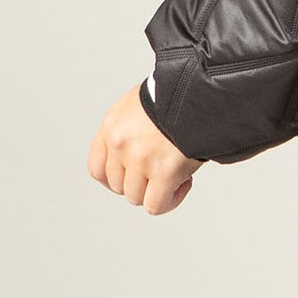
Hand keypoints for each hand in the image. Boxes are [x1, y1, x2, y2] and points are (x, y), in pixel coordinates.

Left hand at [88, 84, 203, 215]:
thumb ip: (130, 131)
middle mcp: (120, 144)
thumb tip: (134, 158)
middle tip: (164, 168)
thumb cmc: (177, 97)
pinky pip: (156, 205)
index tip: (132, 177)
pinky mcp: (163, 172)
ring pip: (136, 198)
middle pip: (118, 186)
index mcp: (112, 126)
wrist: (200, 92)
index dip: (115, 179)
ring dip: (157, 191)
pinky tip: (183, 184)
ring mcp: (139, 159)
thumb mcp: (140, 107)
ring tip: (178, 173)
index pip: (97, 169)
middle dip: (141, 183)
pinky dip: (169, 201)